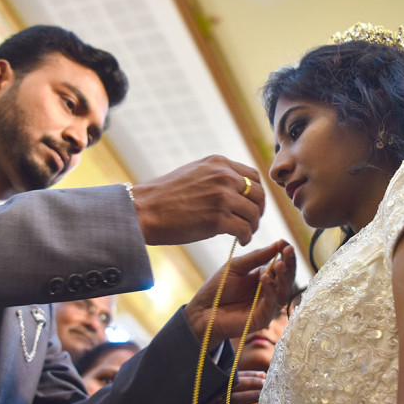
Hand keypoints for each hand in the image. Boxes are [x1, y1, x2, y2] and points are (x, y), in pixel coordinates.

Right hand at [132, 156, 264, 244]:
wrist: (144, 210)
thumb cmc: (165, 196)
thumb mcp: (195, 173)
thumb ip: (217, 176)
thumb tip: (236, 189)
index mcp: (219, 163)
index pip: (253, 176)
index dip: (257, 193)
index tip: (252, 205)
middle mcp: (224, 177)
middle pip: (259, 194)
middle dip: (258, 210)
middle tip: (252, 222)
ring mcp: (222, 197)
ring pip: (254, 213)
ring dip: (253, 226)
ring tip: (246, 233)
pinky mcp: (218, 219)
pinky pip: (245, 229)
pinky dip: (246, 237)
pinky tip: (240, 241)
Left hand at [185, 240, 295, 348]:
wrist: (203, 310)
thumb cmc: (218, 288)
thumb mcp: (236, 267)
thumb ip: (257, 257)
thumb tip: (278, 244)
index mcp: (264, 278)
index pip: (281, 266)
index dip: (285, 254)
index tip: (284, 242)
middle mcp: (269, 292)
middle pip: (287, 278)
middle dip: (289, 263)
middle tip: (288, 250)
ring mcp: (267, 306)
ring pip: (284, 291)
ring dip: (283, 276)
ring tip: (279, 263)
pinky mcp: (262, 318)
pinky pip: (271, 304)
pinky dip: (270, 290)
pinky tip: (265, 277)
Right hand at [193, 369, 264, 403]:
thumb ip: (232, 399)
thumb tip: (258, 380)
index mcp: (203, 398)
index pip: (225, 380)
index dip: (245, 375)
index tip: (261, 375)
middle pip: (229, 387)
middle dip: (250, 382)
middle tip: (266, 382)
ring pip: (233, 400)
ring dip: (253, 395)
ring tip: (267, 393)